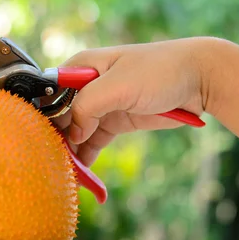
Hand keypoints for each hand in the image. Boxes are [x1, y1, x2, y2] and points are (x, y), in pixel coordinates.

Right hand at [53, 38, 210, 166]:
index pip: (50, 92)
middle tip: (50, 163)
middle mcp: (88, 86)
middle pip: (60, 115)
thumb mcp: (119, 85)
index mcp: (83, 68)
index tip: (39, 139)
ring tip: (63, 172)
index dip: (43, 115)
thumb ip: (88, 105)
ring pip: (76, 132)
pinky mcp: (116, 122)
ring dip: (69, 151)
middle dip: (55, 138)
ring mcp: (102, 106)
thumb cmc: (161, 71)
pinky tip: (80, 172)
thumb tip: (73, 132)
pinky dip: (86, 156)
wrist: (199, 80)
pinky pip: (93, 142)